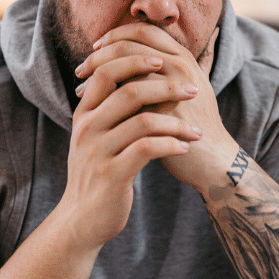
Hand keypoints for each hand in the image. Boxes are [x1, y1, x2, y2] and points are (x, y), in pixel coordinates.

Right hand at [63, 35, 202, 247]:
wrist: (82, 219)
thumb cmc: (99, 172)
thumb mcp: (97, 137)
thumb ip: (112, 109)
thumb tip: (143, 76)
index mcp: (84, 113)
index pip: (106, 71)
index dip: (135, 59)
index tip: (163, 61)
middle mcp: (88, 128)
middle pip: (129, 91)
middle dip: (167, 87)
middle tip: (193, 91)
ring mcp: (98, 151)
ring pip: (143, 121)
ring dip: (177, 122)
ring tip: (196, 130)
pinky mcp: (112, 174)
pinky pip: (147, 149)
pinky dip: (171, 144)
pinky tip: (185, 148)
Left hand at [76, 23, 238, 192]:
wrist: (211, 158)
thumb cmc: (190, 125)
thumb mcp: (180, 90)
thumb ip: (161, 72)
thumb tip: (126, 59)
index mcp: (183, 57)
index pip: (143, 31)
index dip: (115, 35)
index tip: (95, 48)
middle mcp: (181, 66)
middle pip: (130, 44)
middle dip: (100, 54)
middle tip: (81, 69)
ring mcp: (174, 88)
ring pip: (126, 67)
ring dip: (98, 74)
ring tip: (82, 87)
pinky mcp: (165, 110)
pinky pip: (126, 96)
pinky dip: (104, 97)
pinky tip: (91, 106)